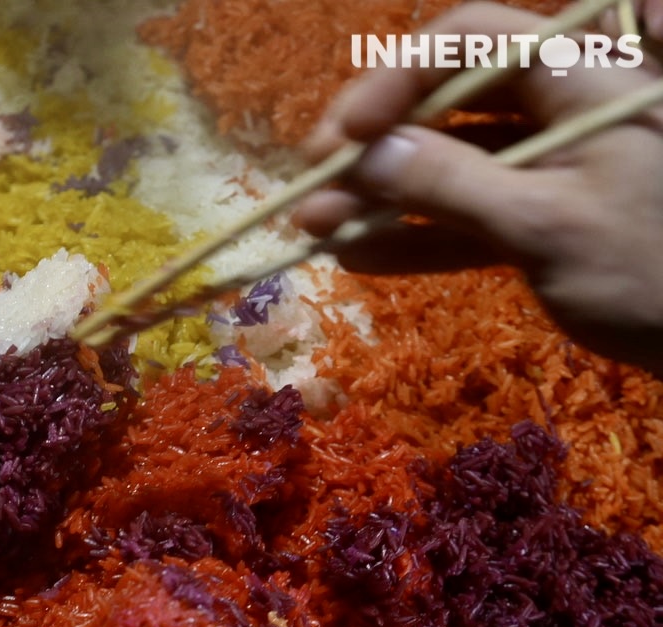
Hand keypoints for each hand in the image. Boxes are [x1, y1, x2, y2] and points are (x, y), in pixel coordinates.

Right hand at [294, 2, 662, 372]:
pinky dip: (418, 235)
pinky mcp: (544, 222)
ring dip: (382, 196)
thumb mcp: (546, 225)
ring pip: (449, 164)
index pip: (470, 43)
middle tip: (311, 183)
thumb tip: (367, 153)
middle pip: (446, 105)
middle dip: (374, 145)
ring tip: (315, 228)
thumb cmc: (654, 269)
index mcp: (577, 82)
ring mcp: (549, 169)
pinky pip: (469, 216)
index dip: (397, 77)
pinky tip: (359, 257)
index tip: (344, 134)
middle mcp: (558, 112)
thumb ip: (452, 183)